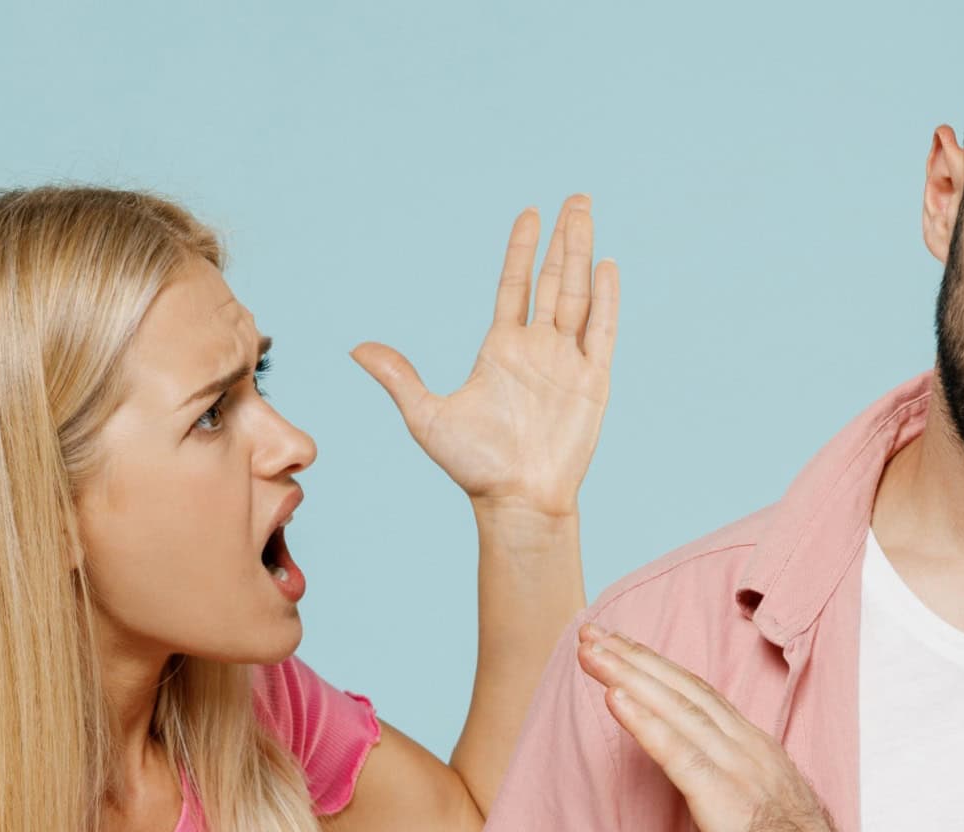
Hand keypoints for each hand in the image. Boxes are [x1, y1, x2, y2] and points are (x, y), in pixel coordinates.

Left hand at [352, 196, 617, 518]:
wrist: (518, 501)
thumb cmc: (475, 467)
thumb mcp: (427, 417)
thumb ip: (399, 378)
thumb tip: (356, 348)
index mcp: (502, 349)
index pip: (515, 285)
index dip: (522, 250)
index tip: (529, 214)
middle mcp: (538, 348)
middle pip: (554, 279)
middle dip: (564, 238)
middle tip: (575, 199)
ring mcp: (568, 362)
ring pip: (579, 295)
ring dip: (584, 254)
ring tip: (588, 213)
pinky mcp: (593, 382)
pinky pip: (602, 332)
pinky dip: (606, 299)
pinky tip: (606, 265)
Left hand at [576, 623, 860, 831]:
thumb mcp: (768, 812)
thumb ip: (738, 785)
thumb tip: (705, 780)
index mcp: (759, 750)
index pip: (700, 694)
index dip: (657, 667)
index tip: (619, 647)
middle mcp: (751, 749)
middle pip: (683, 689)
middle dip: (633, 657)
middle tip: (589, 632)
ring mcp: (741, 774)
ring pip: (677, 710)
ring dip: (628, 675)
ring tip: (590, 651)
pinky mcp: (727, 805)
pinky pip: (678, 754)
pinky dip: (644, 722)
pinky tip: (613, 698)